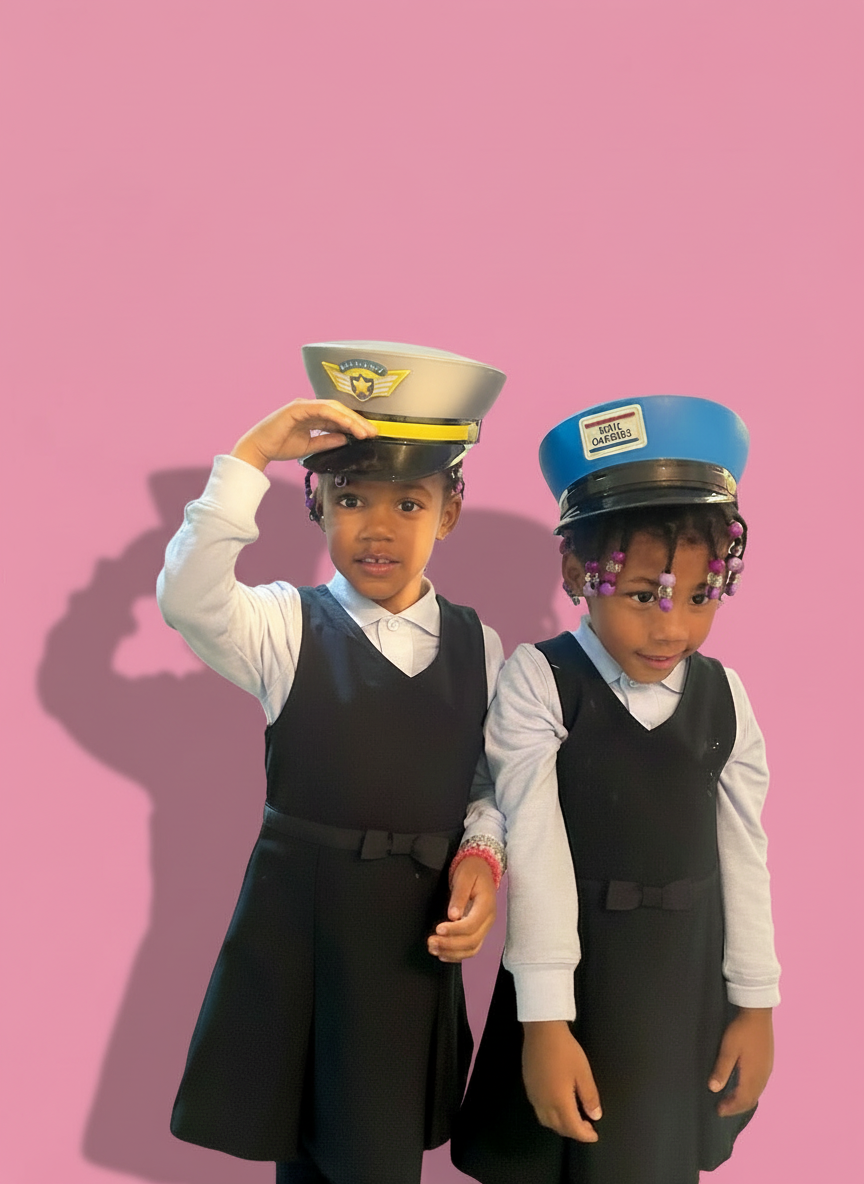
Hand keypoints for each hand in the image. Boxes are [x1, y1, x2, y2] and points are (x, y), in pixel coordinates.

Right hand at [230, 399, 375, 470]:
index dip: (355, 424)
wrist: (259, 449)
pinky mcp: (298, 408)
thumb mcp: (310, 446)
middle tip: (373, 432)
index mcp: (312, 414)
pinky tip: (349, 426)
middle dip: (358, 421)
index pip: (338, 416)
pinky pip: (322, 410)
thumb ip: (327, 441)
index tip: (368, 434)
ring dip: (351, 419)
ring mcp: (303, 405)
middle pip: (339, 410)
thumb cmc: (280, 446)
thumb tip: (346, 438)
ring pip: (333, 408)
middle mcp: (309, 406)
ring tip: (364, 431)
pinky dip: (337, 417)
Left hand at [426, 856, 495, 962]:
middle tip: (431, 942)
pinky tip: (442, 954)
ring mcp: (484, 927)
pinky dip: (457, 954)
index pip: (472, 924)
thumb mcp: (464, 877)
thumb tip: (453, 916)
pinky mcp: (478, 930)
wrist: (481, 867)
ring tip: (433, 949)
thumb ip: (459, 896)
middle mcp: (488, 919)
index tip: (438, 929)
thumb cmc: (471, 870)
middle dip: (450, 944)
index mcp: (486, 905)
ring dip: (452, 952)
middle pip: (472, 941)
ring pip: (472, 948)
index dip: (455, 930)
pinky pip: (471, 948)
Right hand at [522, 1021, 601, 1140]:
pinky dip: (550, 1116)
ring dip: (560, 1125)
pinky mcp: (528, 1086)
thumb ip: (589, 1097)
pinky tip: (557, 1105)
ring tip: (573, 1117)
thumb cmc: (565, 1050)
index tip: (594, 1135)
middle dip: (573, 1131)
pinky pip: (539, 1110)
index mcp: (559, 1102)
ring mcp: (534, 1095)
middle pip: (558, 1127)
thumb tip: (594, 1116)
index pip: (572, 1128)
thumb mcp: (583, 1073)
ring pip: (546, 1121)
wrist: (542, 1031)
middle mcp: (544, 1103)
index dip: (585, 1135)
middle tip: (586, 1126)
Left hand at [709, 1007, 773, 1115]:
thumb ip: (721, 1069)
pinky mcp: (767, 1062)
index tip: (718, 1111)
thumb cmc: (741, 1030)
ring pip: (756, 1092)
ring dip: (744, 1099)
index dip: (731, 1107)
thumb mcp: (728, 1049)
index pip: (743, 1100)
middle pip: (751, 1099)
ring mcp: (767, 1069)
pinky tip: (743, 1086)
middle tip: (723, 1108)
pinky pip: (760, 1084)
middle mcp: (763, 1076)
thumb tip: (713, 1089)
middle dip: (737, 1106)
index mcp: (753, 1075)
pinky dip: (750, 1091)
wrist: (758, 1012)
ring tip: (730, 1100)